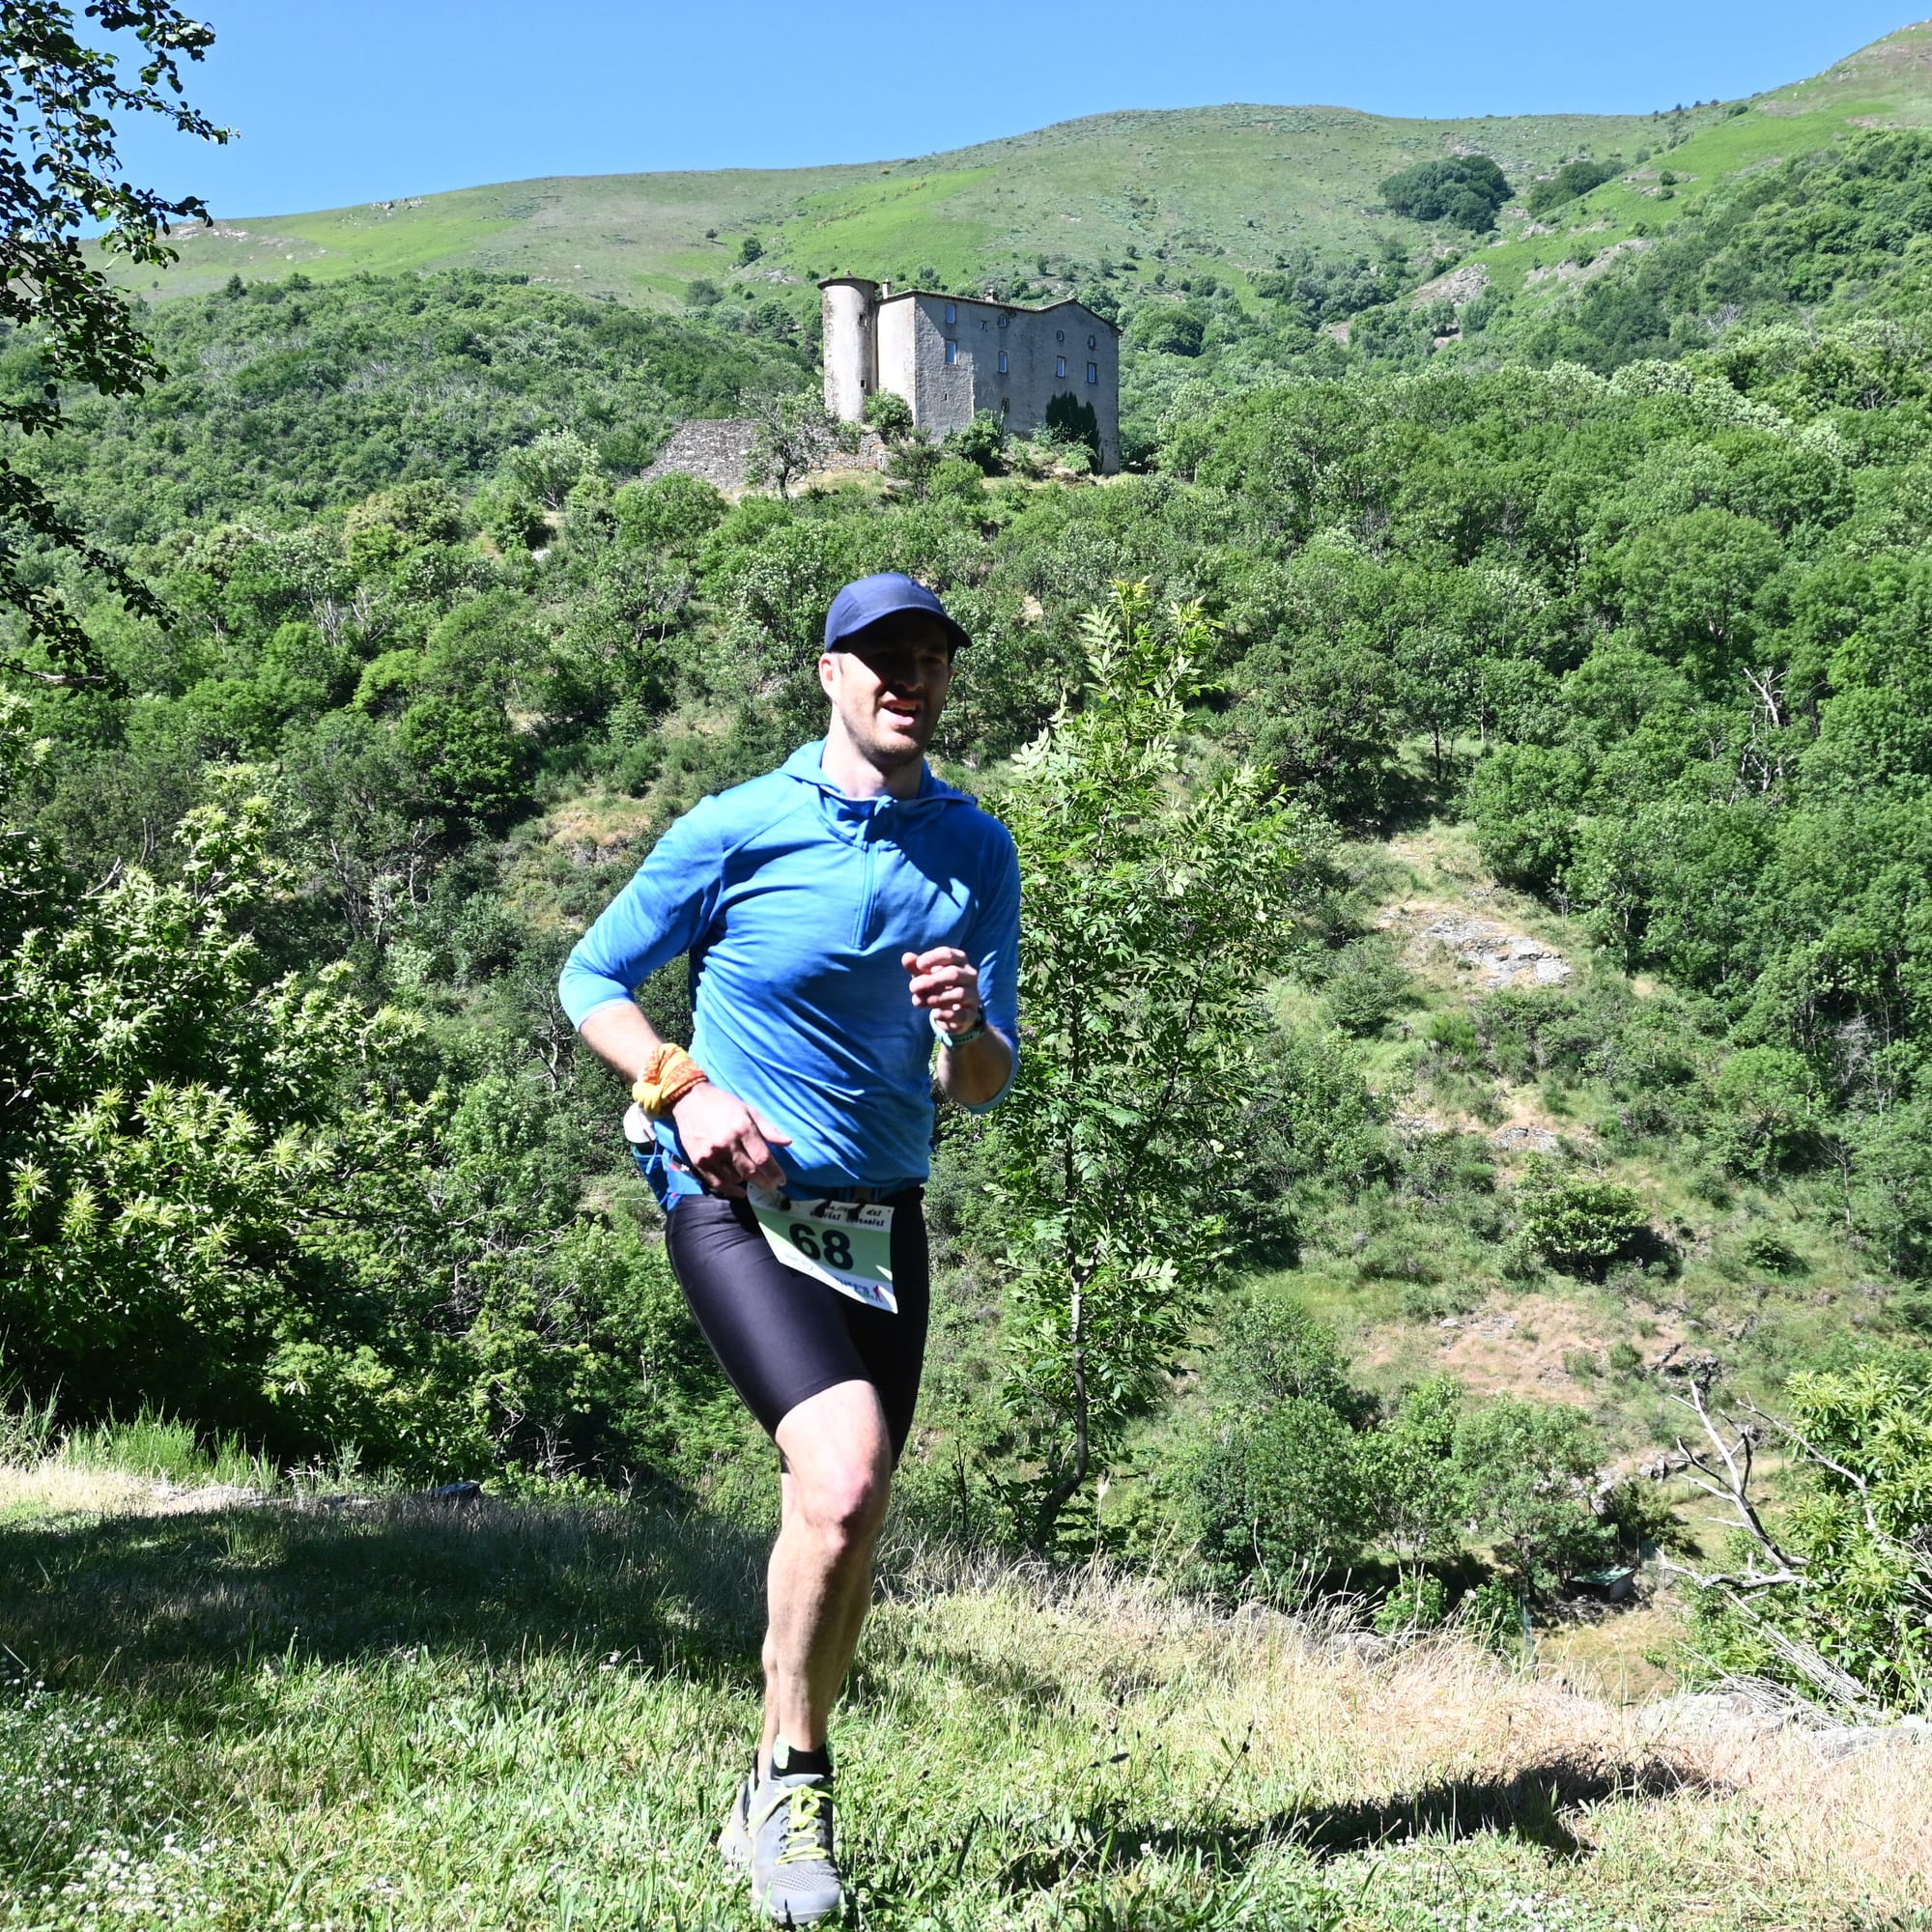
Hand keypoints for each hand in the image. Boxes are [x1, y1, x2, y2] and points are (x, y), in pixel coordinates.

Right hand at [667, 1083, 791, 1197]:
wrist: (689, 1100)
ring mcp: (711, 1154)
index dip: (774, 1172)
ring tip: (751, 1178)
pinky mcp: (698, 1161)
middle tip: (771, 1185)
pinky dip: (729, 1190)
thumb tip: (788, 1142)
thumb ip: (768, 1129)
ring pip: (735, 1178)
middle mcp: (727, 1143)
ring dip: (746, 1180)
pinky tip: (739, 1191)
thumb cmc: (723, 1104)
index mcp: (742, 1129)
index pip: (763, 1158)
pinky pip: (716, 1183)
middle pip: (750, 1171)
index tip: (781, 1181)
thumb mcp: (749, 1110)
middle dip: (764, 1181)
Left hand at [902, 946, 981, 1036]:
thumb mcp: (925, 974)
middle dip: (931, 981)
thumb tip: (906, 957)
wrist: (953, 1011)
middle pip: (954, 974)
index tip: (919, 965)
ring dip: (936, 998)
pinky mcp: (971, 1014)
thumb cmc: (937, 985)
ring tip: (918, 1002)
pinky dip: (946, 1015)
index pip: (948, 954)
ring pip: (959, 994)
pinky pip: (961, 1015)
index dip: (932, 958)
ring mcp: (973, 995)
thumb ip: (915, 966)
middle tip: (912, 987)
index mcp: (959, 961)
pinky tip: (935, 1015)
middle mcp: (970, 976)